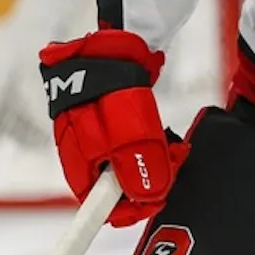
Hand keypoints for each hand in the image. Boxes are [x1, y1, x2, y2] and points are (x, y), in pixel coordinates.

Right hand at [39, 29, 186, 226]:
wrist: (115, 44)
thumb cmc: (115, 88)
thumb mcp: (130, 134)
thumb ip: (137, 168)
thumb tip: (146, 198)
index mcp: (78, 162)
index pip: (96, 206)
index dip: (126, 210)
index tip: (153, 204)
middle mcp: (83, 154)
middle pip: (115, 187)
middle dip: (148, 183)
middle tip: (173, 166)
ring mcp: (96, 136)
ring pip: (129, 166)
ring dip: (156, 162)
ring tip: (175, 148)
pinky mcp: (111, 122)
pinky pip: (134, 146)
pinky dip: (152, 145)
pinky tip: (166, 135)